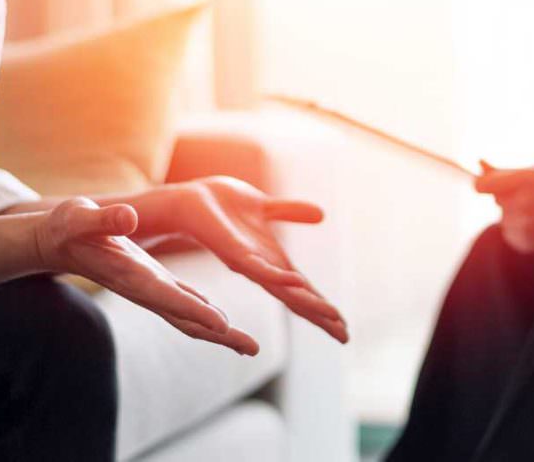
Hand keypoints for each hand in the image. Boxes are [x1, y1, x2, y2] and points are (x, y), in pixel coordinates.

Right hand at [34, 197, 258, 354]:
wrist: (58, 243)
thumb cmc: (68, 227)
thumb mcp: (79, 217)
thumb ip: (103, 220)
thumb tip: (127, 217)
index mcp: (129, 274)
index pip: (166, 296)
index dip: (194, 310)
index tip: (223, 324)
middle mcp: (144, 289)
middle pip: (186, 318)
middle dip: (219, 335)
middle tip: (252, 349)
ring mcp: (151, 289)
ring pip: (189, 316)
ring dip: (219, 332)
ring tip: (249, 347)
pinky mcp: (155, 282)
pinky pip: (185, 303)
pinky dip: (206, 315)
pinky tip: (224, 324)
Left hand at [150, 176, 347, 343]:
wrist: (188, 198)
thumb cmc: (222, 206)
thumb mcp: (266, 207)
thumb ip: (291, 212)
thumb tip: (322, 214)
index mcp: (271, 261)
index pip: (303, 290)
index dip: (323, 307)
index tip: (344, 327)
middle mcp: (262, 268)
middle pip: (297, 298)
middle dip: (321, 315)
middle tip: (345, 336)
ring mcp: (248, 263)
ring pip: (282, 289)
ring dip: (306, 302)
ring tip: (330, 316)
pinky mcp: (232, 251)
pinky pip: (257, 267)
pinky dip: (278, 276)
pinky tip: (297, 282)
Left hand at [475, 162, 533, 253]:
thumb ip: (506, 171)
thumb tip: (479, 163)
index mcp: (524, 180)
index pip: (481, 186)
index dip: (485, 184)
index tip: (492, 184)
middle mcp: (521, 204)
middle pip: (496, 201)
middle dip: (510, 198)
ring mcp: (523, 226)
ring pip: (503, 218)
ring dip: (515, 216)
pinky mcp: (525, 243)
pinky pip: (510, 235)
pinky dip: (521, 231)